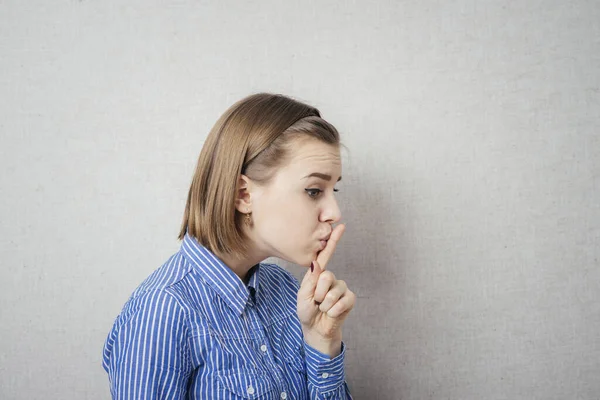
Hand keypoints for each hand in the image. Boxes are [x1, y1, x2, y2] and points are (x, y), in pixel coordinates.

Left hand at [297, 224, 355, 356]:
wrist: (315, 329)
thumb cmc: (307, 311)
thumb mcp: (303, 295)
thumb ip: (310, 280)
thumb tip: (316, 263)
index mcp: (318, 274)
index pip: (326, 254)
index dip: (334, 240)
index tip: (340, 225)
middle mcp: (331, 278)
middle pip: (326, 277)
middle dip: (318, 294)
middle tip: (316, 302)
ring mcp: (341, 287)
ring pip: (333, 292)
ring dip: (325, 305)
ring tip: (323, 309)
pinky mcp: (349, 298)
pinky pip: (342, 301)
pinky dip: (333, 311)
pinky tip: (331, 313)